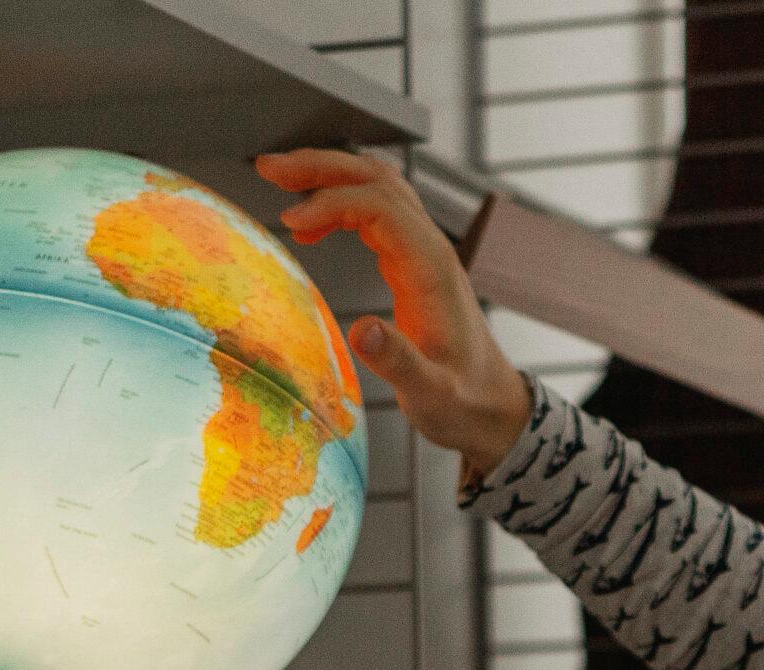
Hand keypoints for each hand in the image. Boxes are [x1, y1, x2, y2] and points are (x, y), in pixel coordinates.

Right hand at [252, 148, 533, 479]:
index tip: (291, 222)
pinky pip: (377, 216)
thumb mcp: (432, 394)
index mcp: (433, 272)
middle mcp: (431, 252)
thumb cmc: (465, 402)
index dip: (333, 203)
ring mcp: (424, 255)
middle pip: (378, 182)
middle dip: (322, 167)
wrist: (493, 408)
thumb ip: (398, 363)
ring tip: (280, 180)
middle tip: (270, 169)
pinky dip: (340, 207)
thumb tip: (362, 330)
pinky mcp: (414, 266)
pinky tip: (310, 228)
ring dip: (329, 177)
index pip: (381, 208)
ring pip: (378, 190)